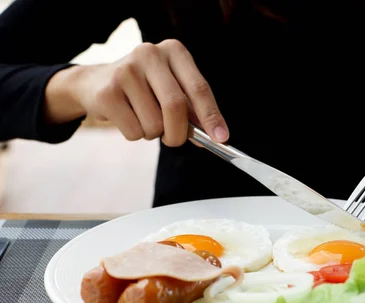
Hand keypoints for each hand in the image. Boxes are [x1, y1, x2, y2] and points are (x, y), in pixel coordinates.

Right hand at [70, 40, 227, 146]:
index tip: (222, 138)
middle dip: (179, 133)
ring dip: (154, 134)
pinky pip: (134, 131)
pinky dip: (136, 135)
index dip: (212, 116)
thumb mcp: (171, 90)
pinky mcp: (106, 92)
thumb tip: (215, 137)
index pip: (199, 88)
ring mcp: (125, 70)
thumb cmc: (145, 90)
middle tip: (175, 141)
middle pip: (176, 107)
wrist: (94, 83)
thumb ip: (194, 112)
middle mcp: (150, 54)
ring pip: (154, 124)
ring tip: (143, 119)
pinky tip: (127, 118)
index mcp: (174, 51)